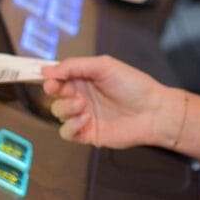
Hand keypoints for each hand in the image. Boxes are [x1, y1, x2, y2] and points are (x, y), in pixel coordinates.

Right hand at [41, 55, 177, 148]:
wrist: (152, 111)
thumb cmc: (133, 85)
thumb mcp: (103, 66)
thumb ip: (74, 66)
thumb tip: (47, 70)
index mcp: (85, 77)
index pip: (59, 76)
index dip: (50, 76)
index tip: (46, 76)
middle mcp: (82, 95)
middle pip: (55, 94)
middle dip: (54, 90)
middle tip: (58, 88)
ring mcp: (83, 115)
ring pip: (58, 112)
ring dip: (66, 107)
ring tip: (82, 104)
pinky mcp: (87, 133)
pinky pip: (66, 132)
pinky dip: (71, 126)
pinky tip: (85, 119)